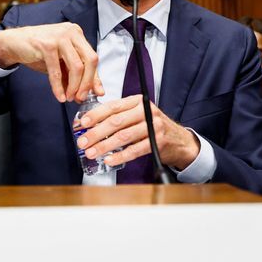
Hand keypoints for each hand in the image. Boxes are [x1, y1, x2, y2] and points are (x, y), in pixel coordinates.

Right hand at [0, 23, 103, 101]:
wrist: (14, 43)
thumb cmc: (39, 52)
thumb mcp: (61, 62)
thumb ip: (76, 74)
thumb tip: (91, 92)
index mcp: (77, 35)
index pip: (92, 58)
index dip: (95, 78)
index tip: (96, 93)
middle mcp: (71, 33)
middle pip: (90, 60)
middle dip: (87, 83)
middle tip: (81, 97)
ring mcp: (60, 37)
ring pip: (76, 66)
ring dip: (74, 86)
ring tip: (69, 97)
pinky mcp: (47, 45)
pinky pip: (57, 71)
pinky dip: (58, 86)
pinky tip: (59, 96)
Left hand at [75, 95, 199, 169]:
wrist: (179, 139)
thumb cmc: (152, 126)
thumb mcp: (137, 114)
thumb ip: (118, 116)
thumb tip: (90, 126)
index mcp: (137, 101)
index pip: (113, 106)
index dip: (96, 115)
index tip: (82, 124)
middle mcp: (146, 111)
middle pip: (116, 122)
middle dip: (96, 133)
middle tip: (83, 142)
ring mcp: (153, 126)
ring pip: (124, 136)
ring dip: (105, 146)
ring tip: (92, 152)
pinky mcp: (157, 142)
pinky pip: (135, 150)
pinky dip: (120, 156)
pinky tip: (109, 160)